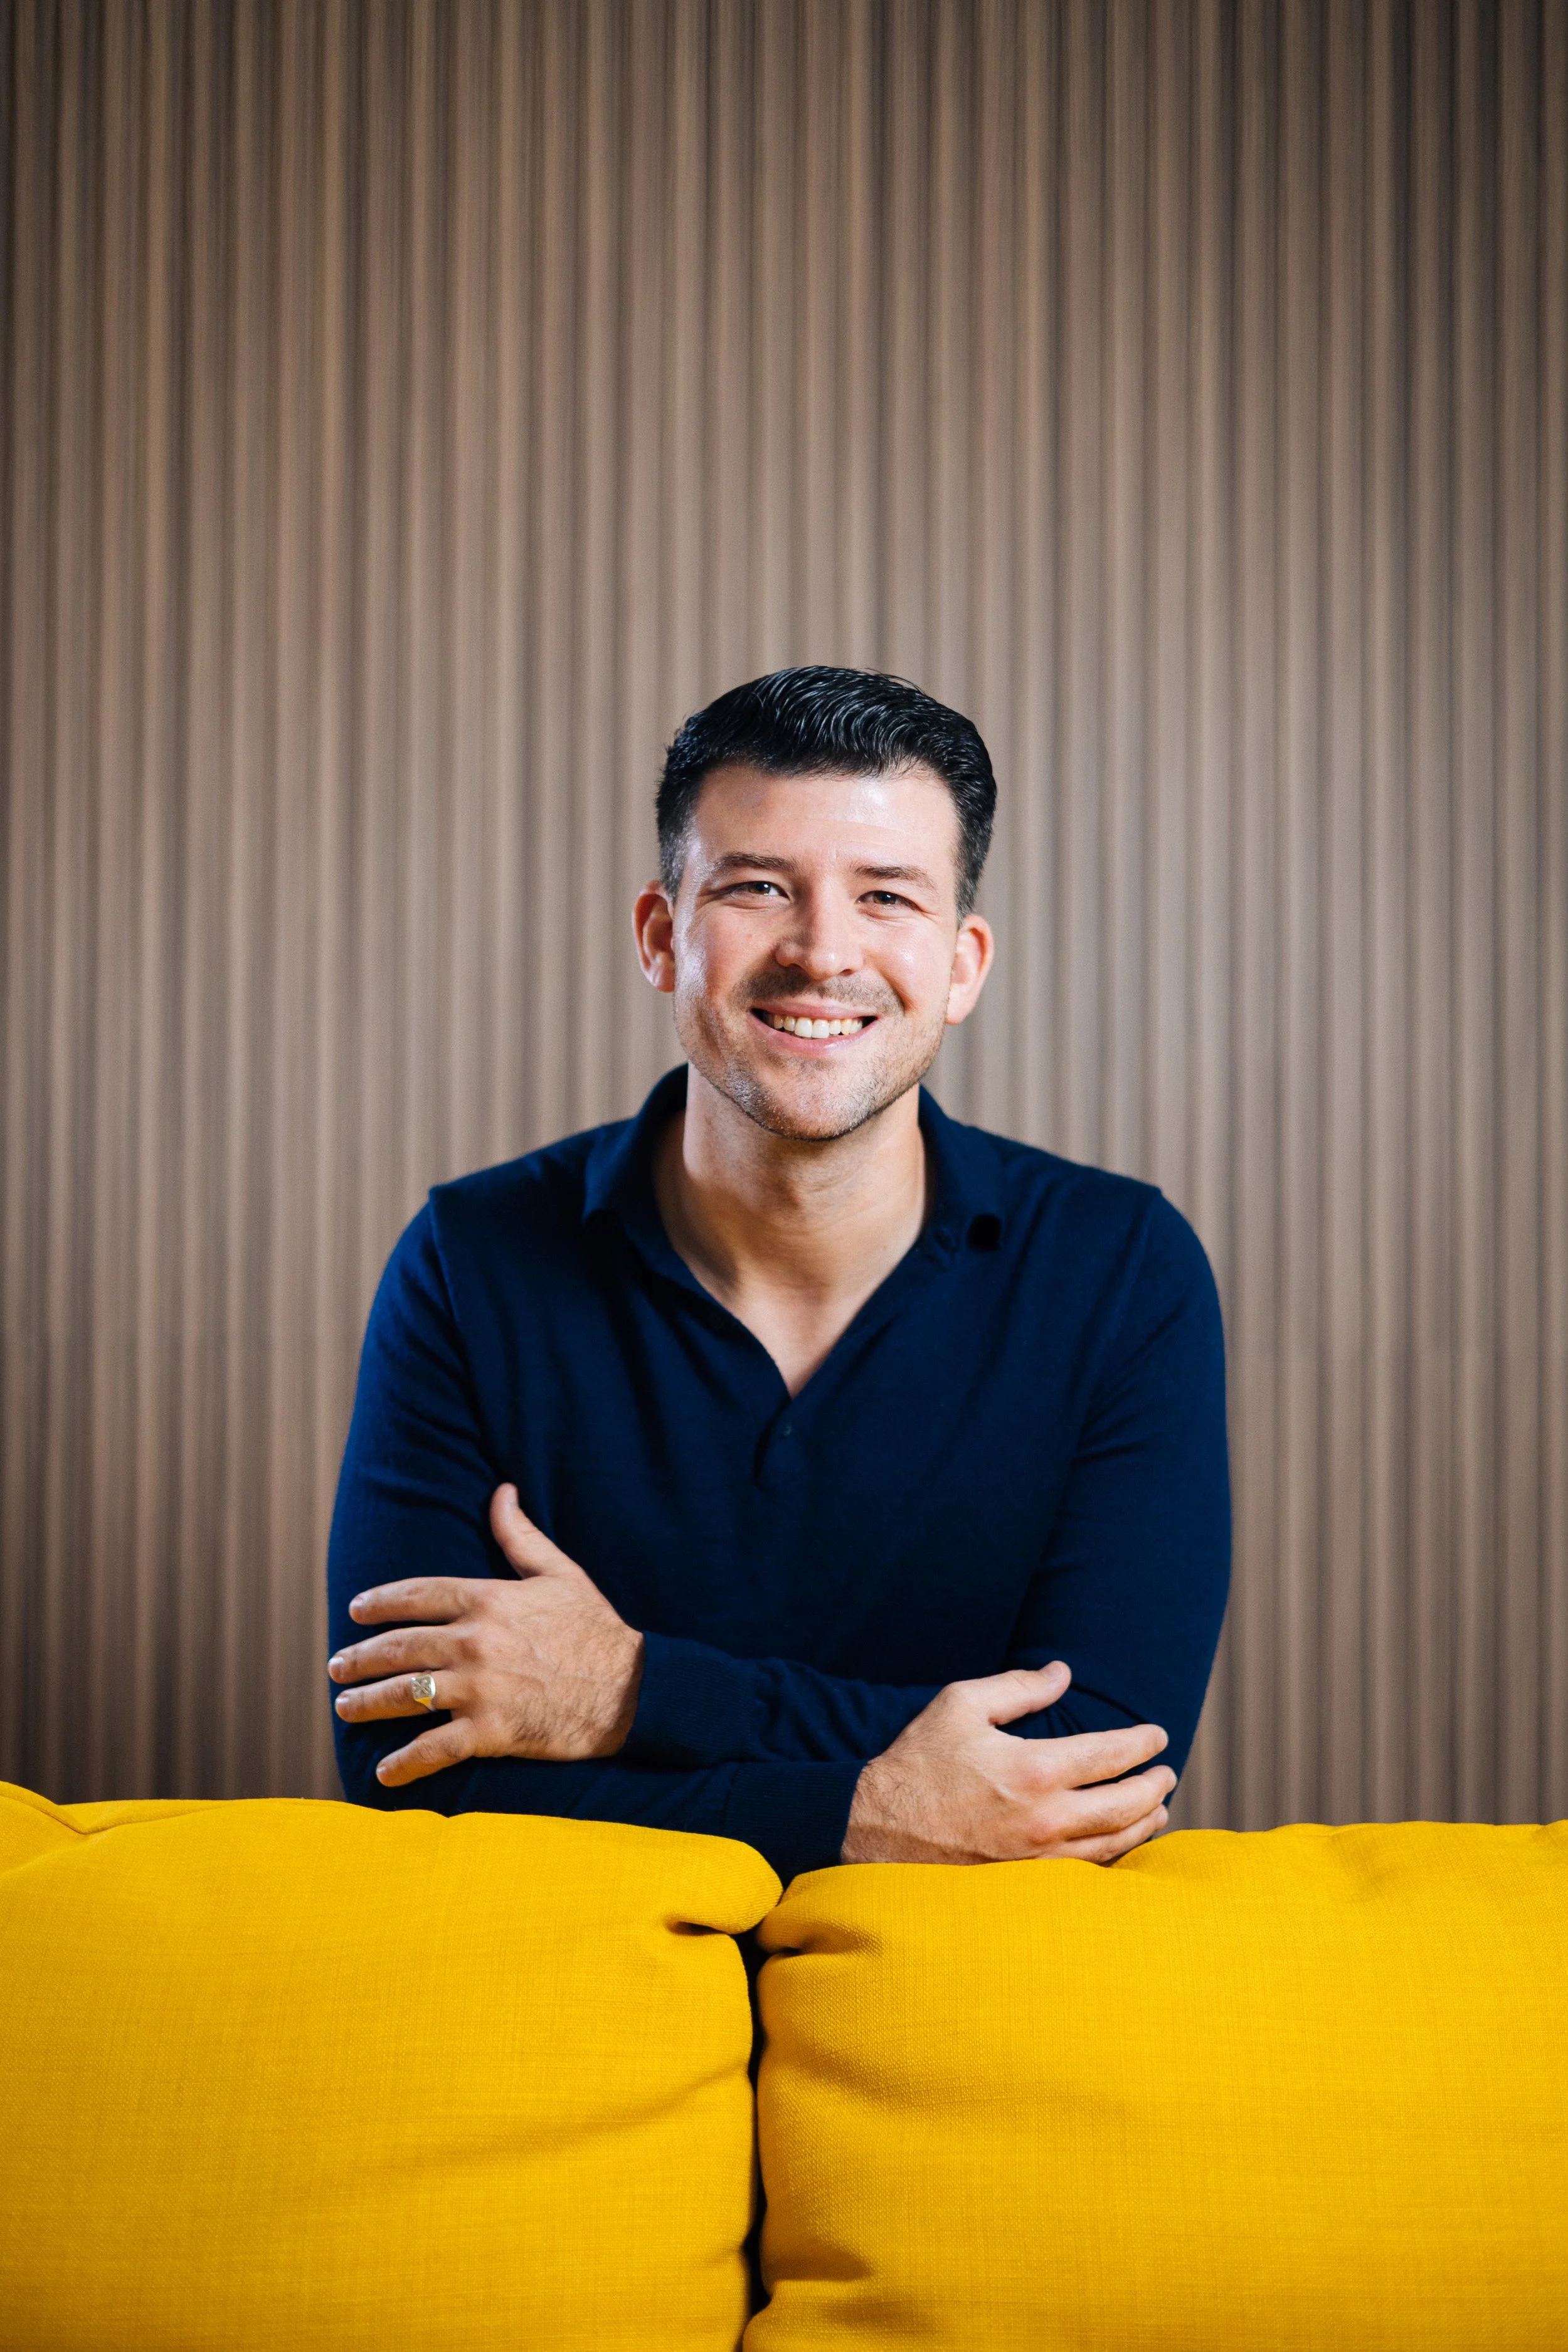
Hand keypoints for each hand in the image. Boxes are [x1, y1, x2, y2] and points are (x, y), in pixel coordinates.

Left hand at [327, 1486, 644, 1785]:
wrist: (632, 1688)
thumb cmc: (595, 1628)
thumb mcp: (560, 1572)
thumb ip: (520, 1535)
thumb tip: (501, 1491)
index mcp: (488, 1600)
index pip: (417, 1595)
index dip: (380, 1602)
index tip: (355, 1611)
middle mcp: (475, 1642)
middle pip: (399, 1648)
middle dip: (359, 1658)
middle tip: (337, 1667)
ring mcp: (480, 1689)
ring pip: (406, 1695)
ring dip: (368, 1703)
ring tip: (345, 1707)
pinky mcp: (491, 1732)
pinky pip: (434, 1749)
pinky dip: (405, 1763)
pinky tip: (383, 1773)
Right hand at [841, 1662, 1174, 1864]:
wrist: (876, 1827)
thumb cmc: (919, 1762)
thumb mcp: (962, 1705)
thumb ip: (1019, 1687)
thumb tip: (1062, 1674)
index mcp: (1034, 1769)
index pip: (1111, 1756)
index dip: (1142, 1744)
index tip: (1158, 1736)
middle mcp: (1045, 1818)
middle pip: (1126, 1805)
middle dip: (1155, 1787)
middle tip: (1167, 1773)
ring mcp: (1038, 1856)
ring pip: (1114, 1845)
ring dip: (1145, 1825)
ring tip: (1159, 1810)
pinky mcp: (1026, 1880)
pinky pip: (1086, 1870)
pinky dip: (1115, 1856)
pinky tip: (1121, 1844)